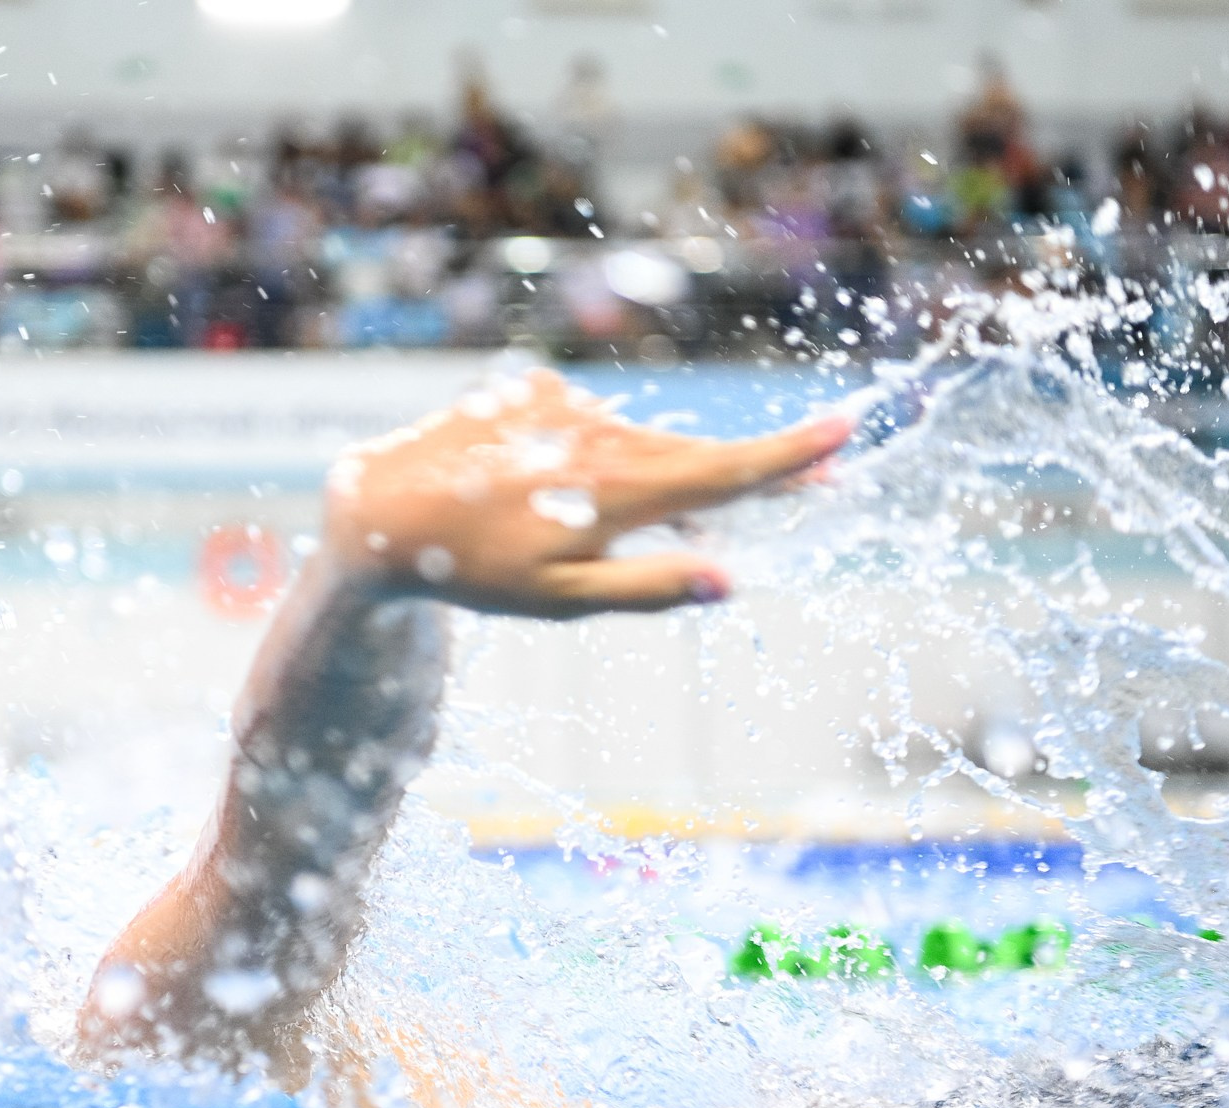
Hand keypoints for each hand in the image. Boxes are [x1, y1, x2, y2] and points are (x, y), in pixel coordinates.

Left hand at [320, 369, 852, 617]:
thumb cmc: (474, 570)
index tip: (848, 427)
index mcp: (615, 492)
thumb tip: (730, 581)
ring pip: (633, 446)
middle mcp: (599, 435)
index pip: (725, 475)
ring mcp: (565, 402)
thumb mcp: (559, 602)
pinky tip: (528, 487)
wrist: (380, 510)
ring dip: (635, 481)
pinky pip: (583, 426)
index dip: (791, 456)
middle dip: (754, 472)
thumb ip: (646, 588)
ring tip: (564, 523)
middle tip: (821, 480)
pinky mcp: (533, 384)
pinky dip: (579, 456)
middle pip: (697, 456)